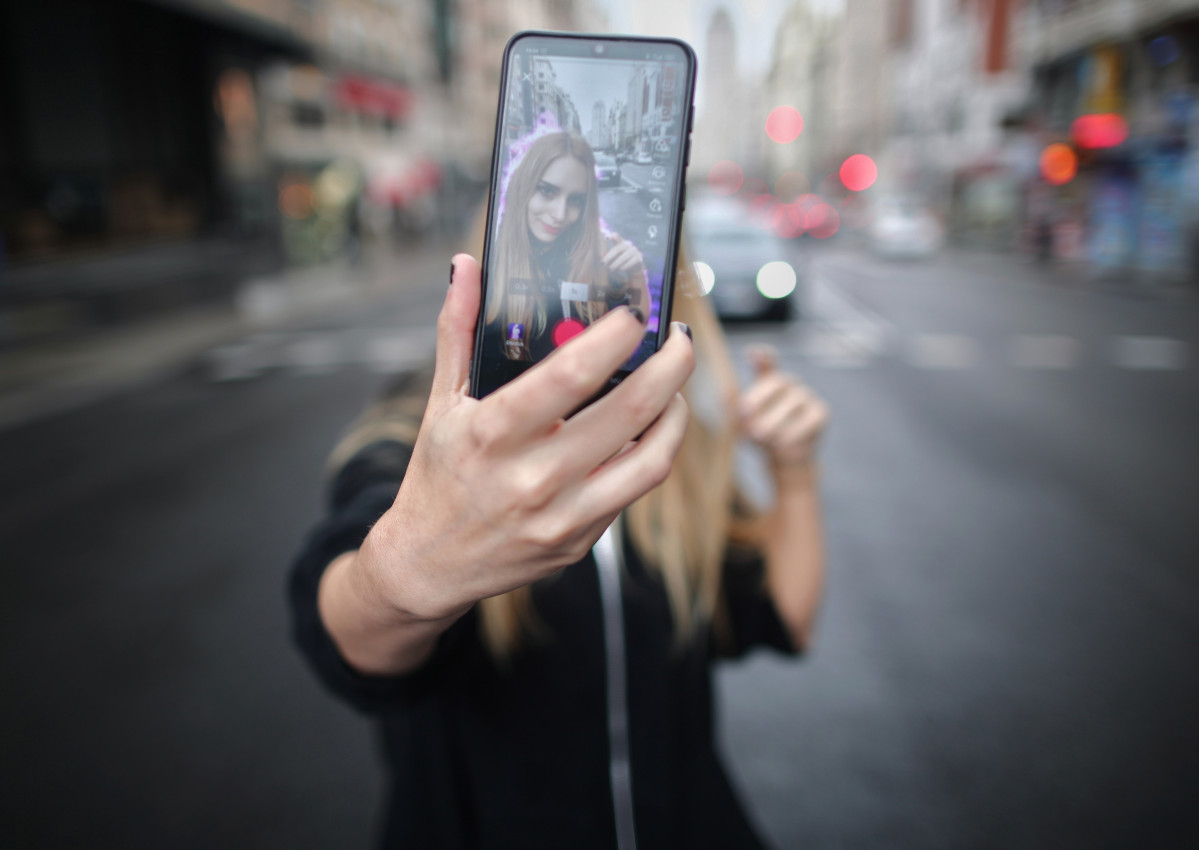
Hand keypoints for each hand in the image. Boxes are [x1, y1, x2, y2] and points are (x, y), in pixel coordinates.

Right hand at [360, 254, 693, 621]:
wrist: (429, 564)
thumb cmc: (438, 478)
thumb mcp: (440, 403)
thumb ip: (457, 331)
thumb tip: (465, 267)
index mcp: (494, 433)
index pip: (570, 376)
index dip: (614, 339)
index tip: (634, 315)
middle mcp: (532, 477)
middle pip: (630, 411)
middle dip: (670, 364)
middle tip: (679, 338)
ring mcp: (562, 514)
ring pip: (651, 458)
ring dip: (677, 412)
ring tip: (674, 383)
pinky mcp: (581, 540)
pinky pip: (635, 488)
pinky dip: (654, 450)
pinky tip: (651, 426)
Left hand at [601, 235, 643, 274]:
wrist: (634, 269)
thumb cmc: (620, 262)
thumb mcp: (613, 258)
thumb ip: (607, 256)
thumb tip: (601, 258)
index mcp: (620, 242)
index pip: (616, 236)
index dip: (612, 236)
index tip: (606, 237)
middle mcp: (628, 244)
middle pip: (618, 248)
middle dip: (609, 256)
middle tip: (603, 263)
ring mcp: (634, 250)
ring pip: (624, 256)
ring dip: (616, 263)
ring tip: (611, 269)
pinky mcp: (639, 257)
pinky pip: (632, 261)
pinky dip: (625, 266)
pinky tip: (621, 269)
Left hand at [739, 345, 827, 484]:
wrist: (783, 461)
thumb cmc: (760, 437)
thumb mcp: (741, 424)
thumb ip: (734, 407)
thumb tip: (725, 389)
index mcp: (769, 383)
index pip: (767, 363)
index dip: (762, 356)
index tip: (752, 352)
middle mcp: (790, 385)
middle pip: (777, 380)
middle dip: (758, 396)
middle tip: (743, 413)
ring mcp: (807, 397)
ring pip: (792, 402)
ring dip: (772, 420)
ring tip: (758, 435)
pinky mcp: (820, 413)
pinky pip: (808, 419)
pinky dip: (792, 432)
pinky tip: (780, 443)